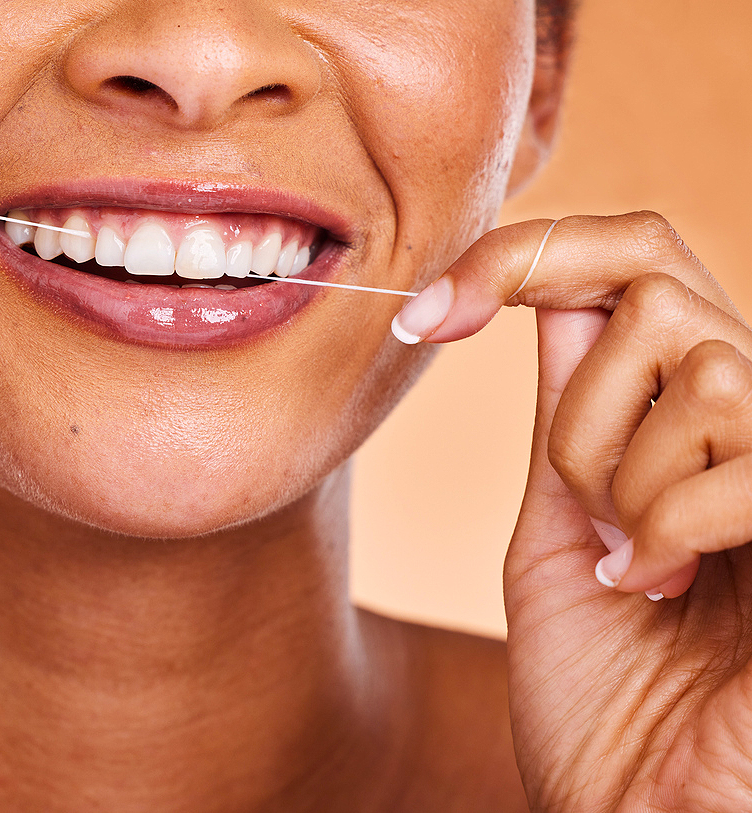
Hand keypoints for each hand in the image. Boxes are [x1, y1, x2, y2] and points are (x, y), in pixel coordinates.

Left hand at [393, 212, 751, 809]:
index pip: (635, 258)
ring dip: (621, 481)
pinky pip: (746, 461)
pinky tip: (661, 588)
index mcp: (692, 420)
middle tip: (584, 521)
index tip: (423, 320)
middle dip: (578, 413)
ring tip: (638, 573)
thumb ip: (571, 414)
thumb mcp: (559, 532)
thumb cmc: (600, 701)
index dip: (523, 256)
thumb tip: (558, 301)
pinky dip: (670, 528)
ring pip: (704, 367)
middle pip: (658, 290)